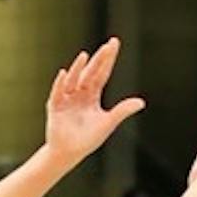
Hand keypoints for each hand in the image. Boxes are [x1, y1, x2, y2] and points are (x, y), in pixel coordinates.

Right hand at [44, 38, 145, 160]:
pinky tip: (64, 73)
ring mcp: (66, 99)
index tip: (113, 43)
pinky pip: (57, 93)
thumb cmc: (87, 139)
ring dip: (78, 68)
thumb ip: (122, 111)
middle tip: (107, 45)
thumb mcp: (107, 123)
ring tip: (85, 55)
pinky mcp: (55, 107)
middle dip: (99, 59)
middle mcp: (79, 93)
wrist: (68, 153)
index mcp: (92, 95)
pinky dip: (60, 84)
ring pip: (73, 80)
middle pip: (90, 73)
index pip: (102, 73)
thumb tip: (141, 102)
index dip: (108, 60)